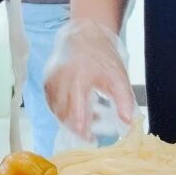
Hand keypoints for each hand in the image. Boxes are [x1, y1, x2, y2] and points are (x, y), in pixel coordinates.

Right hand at [43, 20, 137, 140]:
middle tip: (90, 136)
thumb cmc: (102, 56)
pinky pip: (52, 103)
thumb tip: (127, 121)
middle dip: (76, 127)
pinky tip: (76, 111)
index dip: (81, 126)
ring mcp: (52, 80)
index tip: (89, 138)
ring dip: (69, 120)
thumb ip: (124, 100)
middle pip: (64, 113)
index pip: (76, 109)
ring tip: (87, 121)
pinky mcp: (47, 82)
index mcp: (79, 78)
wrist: (85, 36)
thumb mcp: (118, 77)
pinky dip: (62, 111)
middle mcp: (62, 79)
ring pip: (56, 110)